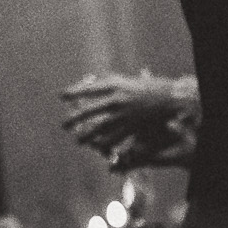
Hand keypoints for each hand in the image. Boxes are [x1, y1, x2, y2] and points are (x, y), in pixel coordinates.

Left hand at [60, 71, 197, 170]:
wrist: (167, 98)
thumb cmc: (141, 88)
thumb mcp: (122, 81)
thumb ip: (104, 85)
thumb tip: (83, 87)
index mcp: (114, 84)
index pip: (90, 89)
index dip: (75, 92)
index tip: (61, 96)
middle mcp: (118, 99)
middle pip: (92, 110)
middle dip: (76, 118)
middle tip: (63, 125)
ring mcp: (125, 113)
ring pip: (102, 127)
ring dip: (88, 135)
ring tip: (78, 141)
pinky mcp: (133, 126)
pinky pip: (116, 137)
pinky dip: (106, 142)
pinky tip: (98, 146)